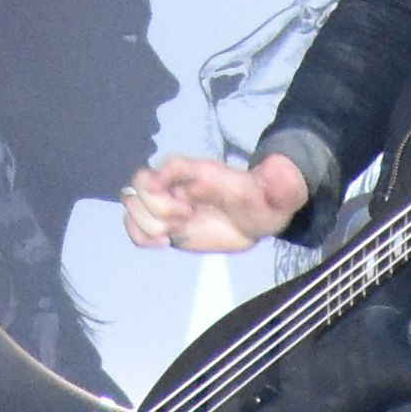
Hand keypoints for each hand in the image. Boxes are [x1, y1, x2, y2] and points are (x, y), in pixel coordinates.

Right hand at [124, 151, 309, 250]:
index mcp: (190, 172)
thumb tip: (278, 168)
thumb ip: (276, 177)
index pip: (152, 174)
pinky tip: (164, 243)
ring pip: (132, 212)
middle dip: (158, 213)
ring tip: (177, 231)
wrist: (255, 216)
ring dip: (150, 227)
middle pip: (135, 194)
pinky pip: (136, 230)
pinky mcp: (166, 227)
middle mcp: (172, 186)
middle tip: (187, 219)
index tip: (187, 208)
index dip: (160, 194)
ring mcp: (166, 206)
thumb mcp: (271, 187)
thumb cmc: (262, 198)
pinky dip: (142, 238)